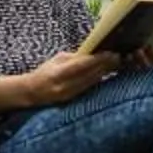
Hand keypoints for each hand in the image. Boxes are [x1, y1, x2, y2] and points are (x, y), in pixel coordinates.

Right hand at [0, 51, 119, 111]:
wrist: (32, 93)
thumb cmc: (45, 72)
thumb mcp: (57, 60)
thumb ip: (75, 58)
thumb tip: (93, 52)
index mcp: (57, 74)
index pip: (81, 66)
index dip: (97, 60)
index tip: (110, 53)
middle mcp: (64, 87)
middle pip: (89, 75)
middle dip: (106, 66)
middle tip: (119, 57)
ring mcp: (69, 96)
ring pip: (92, 83)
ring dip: (105, 73)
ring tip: (117, 63)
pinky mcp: (73, 100)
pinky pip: (89, 88)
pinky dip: (98, 80)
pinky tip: (107, 73)